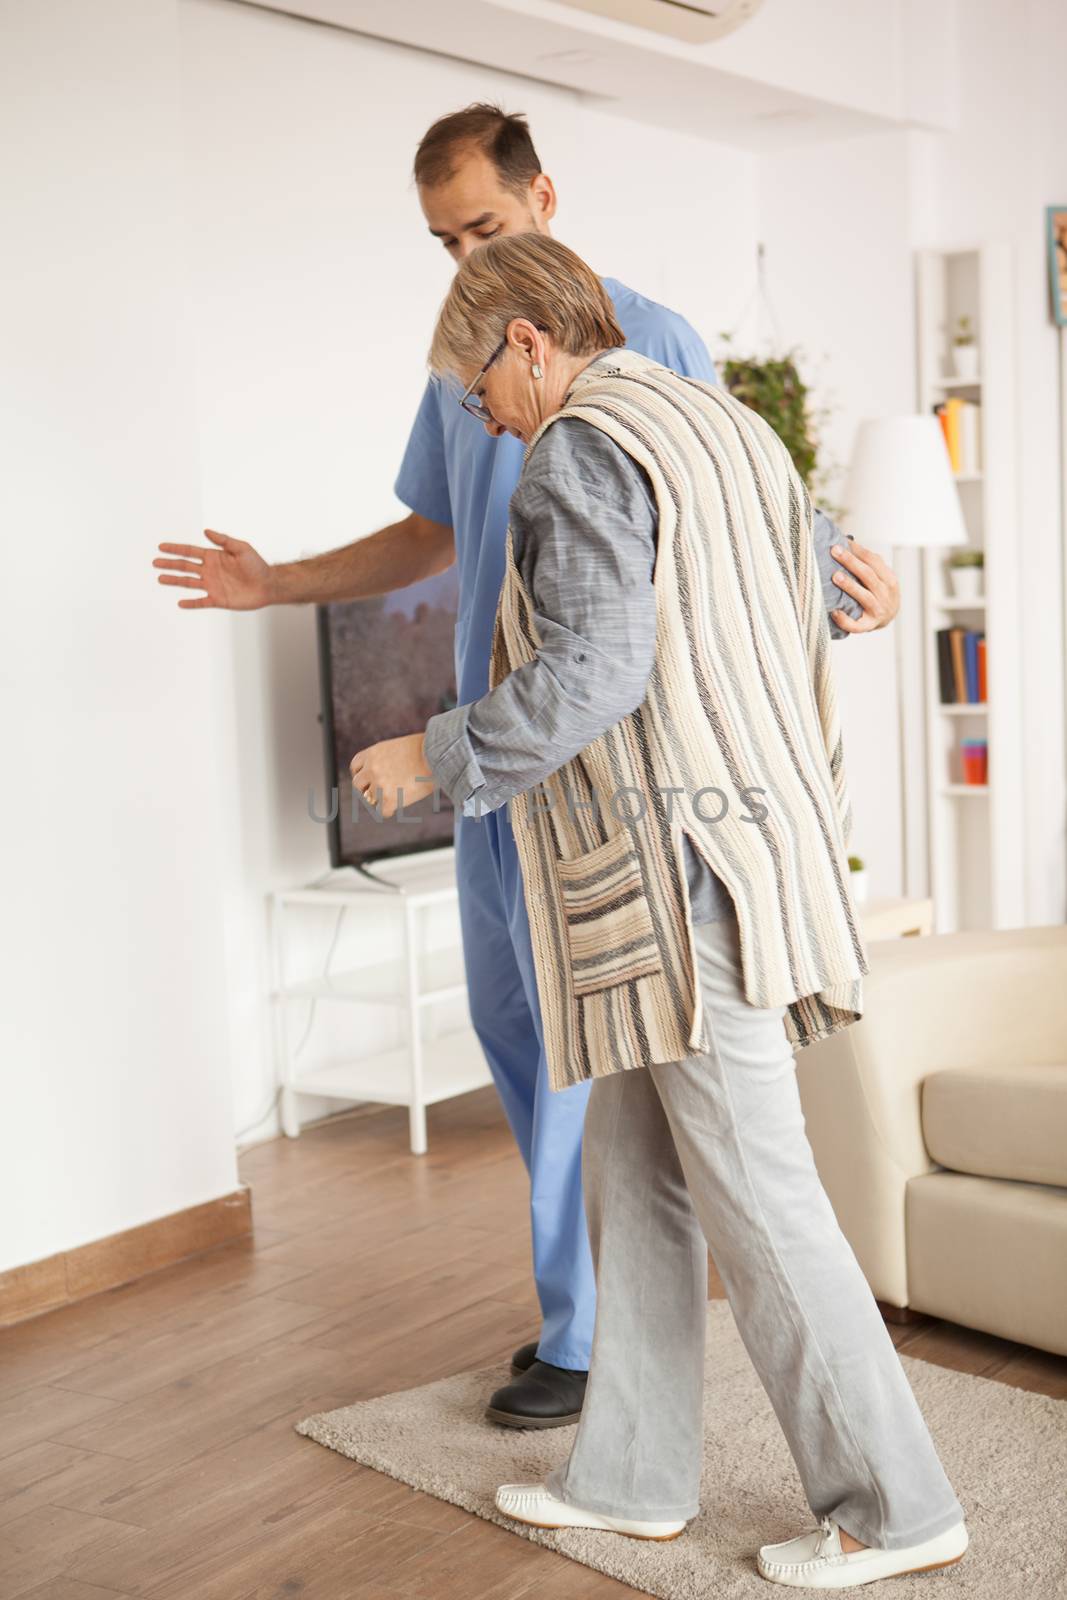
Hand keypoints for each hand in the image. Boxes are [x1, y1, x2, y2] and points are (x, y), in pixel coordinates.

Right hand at [153, 528, 273, 609]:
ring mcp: (212, 585)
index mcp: (213, 557)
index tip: (161, 547)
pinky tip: (180, 603)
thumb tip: (205, 531)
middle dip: (169, 564)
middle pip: (185, 566)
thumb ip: (224, 540)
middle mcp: (210, 571)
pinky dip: (191, 603)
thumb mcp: (242, 548)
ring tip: (160, 579)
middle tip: (155, 562)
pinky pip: (201, 602)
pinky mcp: (218, 599)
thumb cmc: (257, 565)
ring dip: (174, 581)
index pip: (190, 551)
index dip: (176, 549)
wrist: (268, 585)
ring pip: (188, 583)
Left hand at [349, 733, 435, 819]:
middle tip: (377, 793)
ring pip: (370, 799)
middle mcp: (372, 768)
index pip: (356, 766)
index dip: (361, 774)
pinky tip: (396, 808)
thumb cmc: (427, 749)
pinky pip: (382, 811)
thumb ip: (388, 759)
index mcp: (373, 753)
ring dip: (379, 800)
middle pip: (358, 784)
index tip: (368, 780)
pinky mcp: (389, 799)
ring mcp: (379, 784)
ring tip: (392, 800)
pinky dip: (389, 811)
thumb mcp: (400, 747)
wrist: (437, 755)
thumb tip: (390, 773)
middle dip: (366, 789)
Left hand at [829, 540, 899, 631]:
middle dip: (851, 562)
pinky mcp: (869, 625)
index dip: (858, 551)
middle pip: (868, 575)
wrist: (889, 617)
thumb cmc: (879, 591)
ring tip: (835, 576)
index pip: (874, 561)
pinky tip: (834, 612)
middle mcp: (885, 594)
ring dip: (850, 586)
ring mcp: (878, 610)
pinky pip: (857, 625)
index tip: (843, 542)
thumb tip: (847, 540)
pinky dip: (846, 620)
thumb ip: (868, 561)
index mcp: (888, 578)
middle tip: (835, 551)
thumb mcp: (880, 575)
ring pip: (864, 597)